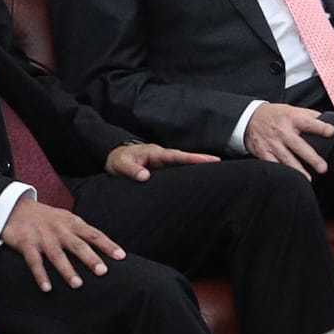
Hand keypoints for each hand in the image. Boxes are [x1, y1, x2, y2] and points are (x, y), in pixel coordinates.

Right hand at [0, 197, 125, 292]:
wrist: (15, 207)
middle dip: (91, 258)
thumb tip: (107, 250)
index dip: (108, 245)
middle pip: (78, 245)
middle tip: (103, 272)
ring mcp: (43, 237)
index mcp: (73, 223)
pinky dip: (40, 275)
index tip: (121, 256)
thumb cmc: (48, 218)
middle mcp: (60, 230)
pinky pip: (34, 261)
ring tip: (77, 284)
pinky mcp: (26, 244)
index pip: (94, 234)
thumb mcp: (67, 220)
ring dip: (67, 270)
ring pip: (57, 255)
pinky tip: (47, 288)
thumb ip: (84, 233)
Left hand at [99, 142, 215, 180]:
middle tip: (220, 163)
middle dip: (202, 160)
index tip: (210, 159)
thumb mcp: (120, 165)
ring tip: (215, 173)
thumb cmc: (117, 160)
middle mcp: (162, 156)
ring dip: (196, 167)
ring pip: (182, 165)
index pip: (177, 156)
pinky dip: (187, 173)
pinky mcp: (161, 170)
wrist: (113, 158)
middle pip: (184, 159)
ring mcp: (162, 163)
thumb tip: (146, 176)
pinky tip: (196, 180)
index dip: (193, 158)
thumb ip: (131, 170)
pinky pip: (176, 170)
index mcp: (154, 153)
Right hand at [243, 102, 333, 176]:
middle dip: (311, 158)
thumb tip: (329, 120)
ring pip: (286, 159)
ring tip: (308, 179)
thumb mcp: (291, 109)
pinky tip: (289, 179)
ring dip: (298, 170)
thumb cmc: (275, 115)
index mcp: (292, 118)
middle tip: (323, 168)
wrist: (248, 118)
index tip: (331, 131)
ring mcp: (272, 143)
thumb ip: (309, 115)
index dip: (320, 127)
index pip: (309, 122)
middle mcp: (282, 131)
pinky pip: (273, 164)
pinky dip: (281, 172)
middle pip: (299, 146)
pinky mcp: (263, 152)